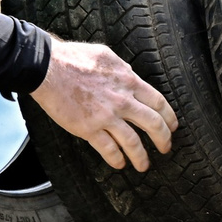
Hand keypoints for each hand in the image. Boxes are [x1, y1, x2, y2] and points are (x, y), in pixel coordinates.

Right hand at [29, 39, 177, 170]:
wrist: (48, 68)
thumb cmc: (73, 58)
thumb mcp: (106, 56)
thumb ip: (122, 68)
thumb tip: (131, 74)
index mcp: (128, 81)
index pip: (158, 102)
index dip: (169, 117)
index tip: (172, 126)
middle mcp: (122, 100)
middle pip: (153, 124)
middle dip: (163, 139)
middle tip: (166, 148)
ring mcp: (106, 116)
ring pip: (133, 142)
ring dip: (141, 157)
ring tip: (144, 165)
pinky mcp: (88, 128)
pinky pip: (108, 149)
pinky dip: (116, 159)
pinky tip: (119, 164)